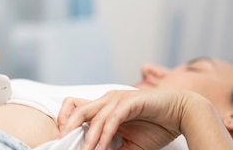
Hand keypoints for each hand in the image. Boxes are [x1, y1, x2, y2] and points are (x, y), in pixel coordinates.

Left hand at [57, 89, 184, 149]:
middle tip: (61, 142)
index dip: (66, 121)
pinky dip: (106, 133)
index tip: (62, 139)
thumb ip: (115, 148)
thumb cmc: (157, 126)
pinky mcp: (131, 102)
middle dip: (67, 126)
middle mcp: (108, 100)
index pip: (76, 108)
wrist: (182, 114)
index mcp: (104, 106)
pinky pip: (113, 118)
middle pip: (78, 109)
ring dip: (89, 137)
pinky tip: (102, 146)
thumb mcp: (131, 143)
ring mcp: (118, 99)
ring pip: (95, 116)